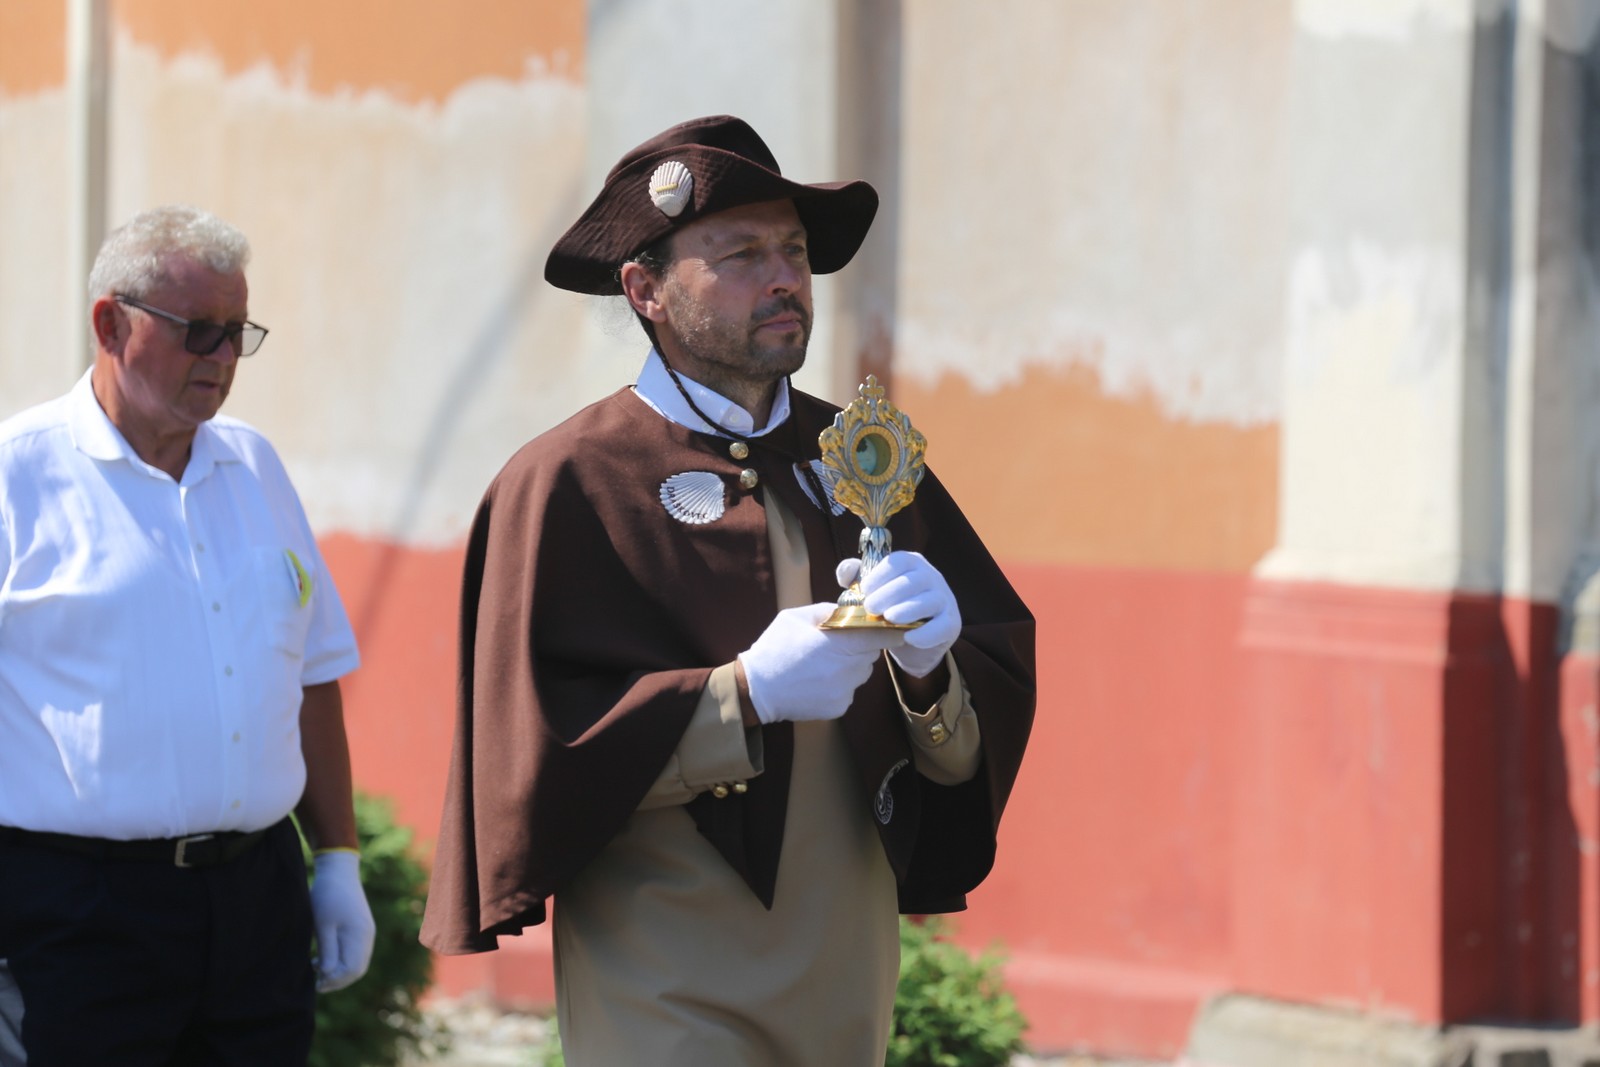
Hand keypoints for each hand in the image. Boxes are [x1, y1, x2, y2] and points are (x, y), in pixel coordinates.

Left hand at [310, 850, 375, 992]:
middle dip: (337, 980)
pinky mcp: (360, 927)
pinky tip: (323, 958)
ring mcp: (366, 932)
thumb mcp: (322, 924)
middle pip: (357, 969)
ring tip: (316, 969)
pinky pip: (355, 952)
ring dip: (339, 971)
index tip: (315, 984)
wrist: (338, 869)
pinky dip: (341, 961)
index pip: (352, 970)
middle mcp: (367, 936)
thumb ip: (328, 950)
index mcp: (359, 935)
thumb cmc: (327, 895)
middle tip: (316, 982)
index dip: (335, 982)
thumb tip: (328, 975)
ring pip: (356, 962)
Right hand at [738, 603, 903, 722]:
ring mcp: (845, 691)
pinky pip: (850, 690)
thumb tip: (849, 610)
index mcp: (840, 643)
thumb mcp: (796, 617)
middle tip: (839, 644)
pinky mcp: (839, 707)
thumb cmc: (774, 649)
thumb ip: (827, 611)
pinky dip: (840, 684)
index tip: (881, 627)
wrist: (756, 689)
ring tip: (824, 663)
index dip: (886, 630)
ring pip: (862, 673)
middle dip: (862, 647)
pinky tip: (818, 680)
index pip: (884, 636)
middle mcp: (848, 670)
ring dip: (851, 666)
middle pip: (872, 654)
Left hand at [855, 551, 960, 677]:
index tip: (864, 589)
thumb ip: (855, 577)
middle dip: (890, 593)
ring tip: (889, 619)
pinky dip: (926, 633)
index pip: (899, 561)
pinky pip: (942, 626)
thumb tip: (844, 573)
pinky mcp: (952, 623)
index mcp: (912, 563)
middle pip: (913, 580)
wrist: (911, 640)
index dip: (880, 574)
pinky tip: (908, 638)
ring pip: (930, 600)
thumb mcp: (872, 590)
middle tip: (871, 608)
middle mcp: (932, 577)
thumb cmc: (890, 606)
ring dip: (908, 609)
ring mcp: (945, 599)